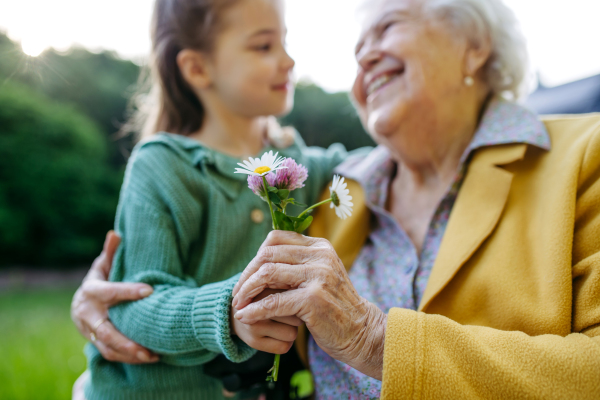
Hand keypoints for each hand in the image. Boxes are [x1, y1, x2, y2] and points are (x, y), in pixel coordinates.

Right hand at [71, 231, 158, 363]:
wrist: (80, 306)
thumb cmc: (100, 281)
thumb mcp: (103, 265)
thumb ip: (111, 252)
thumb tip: (116, 232)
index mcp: (92, 292)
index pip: (110, 291)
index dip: (128, 291)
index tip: (149, 291)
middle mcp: (88, 314)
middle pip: (106, 331)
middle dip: (127, 341)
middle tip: (149, 347)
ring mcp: (90, 331)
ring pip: (108, 347)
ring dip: (130, 354)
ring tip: (152, 356)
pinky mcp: (95, 343)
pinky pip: (111, 354)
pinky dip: (128, 359)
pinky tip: (148, 358)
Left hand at [232, 231, 386, 379]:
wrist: (362, 332)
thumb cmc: (334, 307)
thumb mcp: (318, 276)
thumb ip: (295, 266)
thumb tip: (258, 262)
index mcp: (319, 246)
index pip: (276, 238)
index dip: (256, 256)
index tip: (247, 275)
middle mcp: (320, 256)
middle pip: (267, 254)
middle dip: (246, 274)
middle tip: (237, 294)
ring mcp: (318, 276)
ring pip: (267, 274)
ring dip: (246, 291)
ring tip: (238, 305)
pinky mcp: (314, 300)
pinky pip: (273, 302)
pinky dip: (254, 310)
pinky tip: (244, 316)